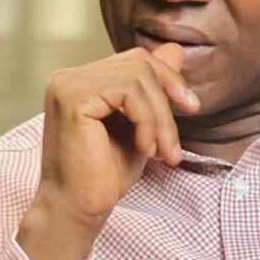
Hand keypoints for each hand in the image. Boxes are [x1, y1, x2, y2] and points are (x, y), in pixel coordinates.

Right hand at [17, 43, 198, 259]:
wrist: (77, 210)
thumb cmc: (104, 175)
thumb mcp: (141, 126)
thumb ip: (153, 89)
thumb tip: (175, 49)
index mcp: (82, 81)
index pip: (136, 60)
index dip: (169, 79)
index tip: (190, 107)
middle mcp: (70, 77)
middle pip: (140, 62)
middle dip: (169, 97)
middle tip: (174, 140)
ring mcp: (68, 84)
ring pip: (139, 76)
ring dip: (160, 117)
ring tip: (161, 151)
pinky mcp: (73, 98)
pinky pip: (128, 91)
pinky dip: (147, 120)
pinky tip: (145, 148)